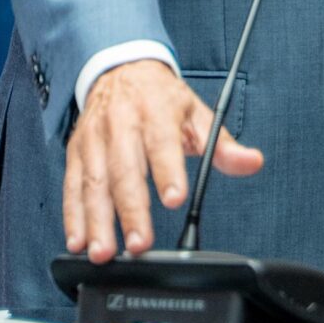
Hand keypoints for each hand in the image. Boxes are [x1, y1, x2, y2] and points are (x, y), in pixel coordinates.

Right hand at [65, 60, 263, 261]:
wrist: (121, 69)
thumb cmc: (161, 99)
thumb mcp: (197, 113)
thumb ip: (223, 145)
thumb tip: (251, 162)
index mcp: (156, 111)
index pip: (162, 142)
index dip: (168, 171)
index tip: (175, 199)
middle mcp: (121, 124)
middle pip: (124, 170)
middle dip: (131, 210)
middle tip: (140, 244)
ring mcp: (95, 139)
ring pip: (93, 182)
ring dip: (96, 221)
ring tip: (104, 252)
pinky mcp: (76, 152)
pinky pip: (72, 186)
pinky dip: (73, 216)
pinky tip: (78, 241)